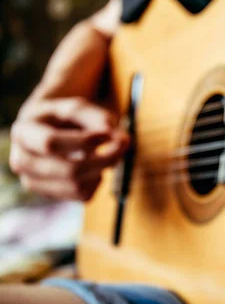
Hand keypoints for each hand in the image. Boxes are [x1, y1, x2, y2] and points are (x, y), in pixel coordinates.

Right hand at [9, 97, 128, 200]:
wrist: (50, 129)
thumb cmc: (65, 117)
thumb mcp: (78, 108)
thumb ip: (98, 118)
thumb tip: (119, 139)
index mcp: (24, 133)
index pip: (50, 143)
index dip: (84, 141)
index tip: (110, 134)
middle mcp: (22, 161)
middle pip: (68, 170)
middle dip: (103, 159)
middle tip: (124, 145)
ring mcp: (34, 182)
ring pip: (77, 187)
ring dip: (101, 170)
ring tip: (105, 152)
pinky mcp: (50, 195)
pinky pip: (83, 195)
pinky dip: (97, 181)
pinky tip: (94, 167)